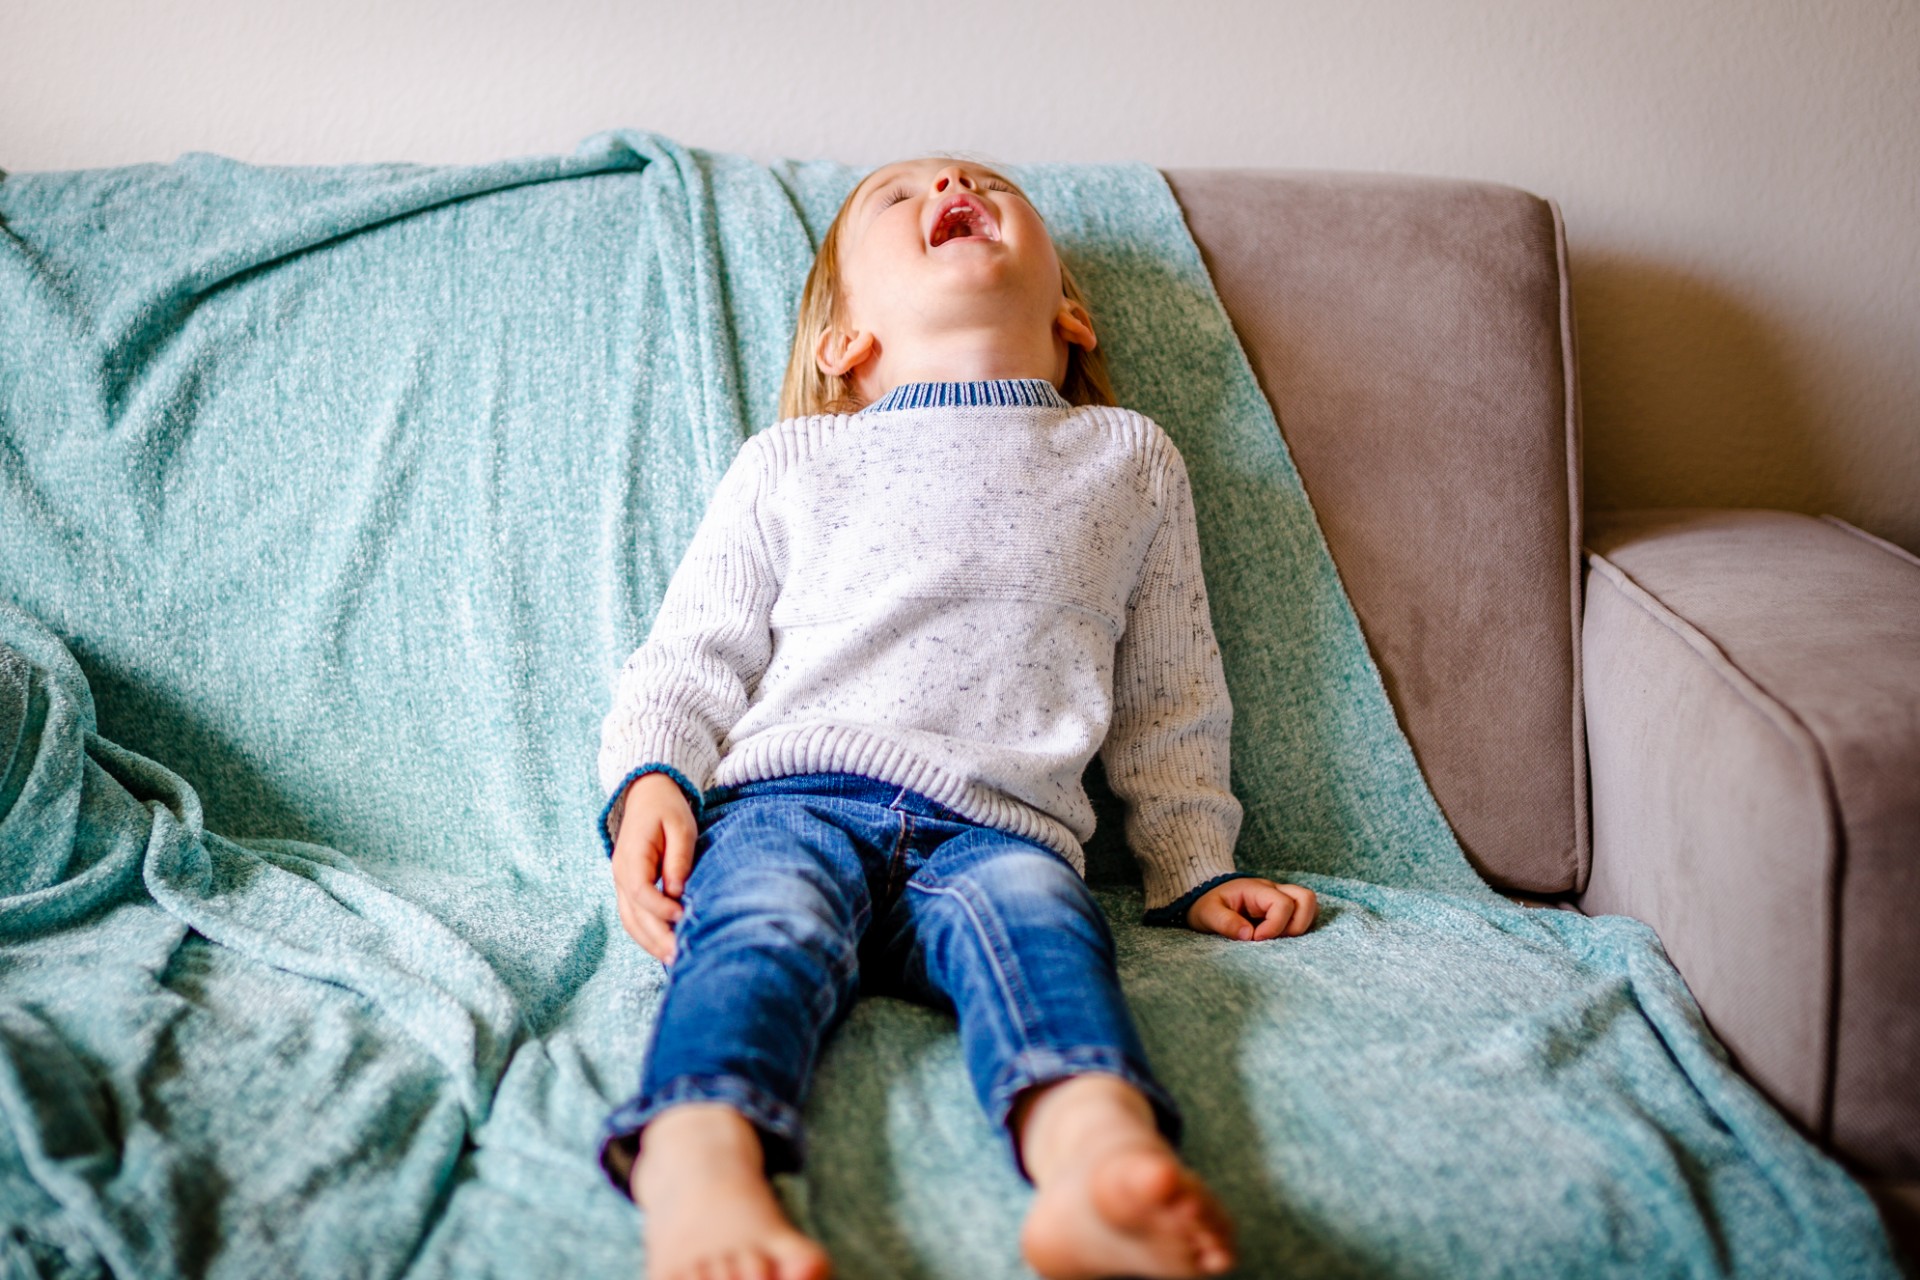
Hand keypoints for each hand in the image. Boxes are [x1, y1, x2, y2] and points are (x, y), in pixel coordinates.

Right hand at [610, 772, 699, 963]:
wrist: (647, 794)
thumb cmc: (667, 809)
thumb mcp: (681, 826)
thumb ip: (679, 858)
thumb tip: (677, 891)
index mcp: (631, 857)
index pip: (640, 891)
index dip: (660, 908)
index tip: (683, 916)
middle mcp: (620, 874)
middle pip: (633, 914)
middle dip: (656, 938)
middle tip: (681, 956)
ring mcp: (621, 883)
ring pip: (630, 921)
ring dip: (650, 942)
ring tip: (674, 960)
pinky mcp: (630, 888)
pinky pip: (634, 916)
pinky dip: (647, 935)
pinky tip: (665, 947)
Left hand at [1187, 877, 1317, 940]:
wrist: (1203, 896)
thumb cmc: (1206, 904)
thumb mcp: (1207, 914)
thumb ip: (1225, 923)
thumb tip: (1248, 935)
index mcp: (1255, 889)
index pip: (1282, 904)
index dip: (1275, 926)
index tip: (1256, 938)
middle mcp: (1273, 890)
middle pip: (1306, 898)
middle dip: (1297, 925)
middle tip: (1274, 938)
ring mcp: (1279, 897)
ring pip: (1309, 905)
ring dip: (1301, 925)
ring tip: (1278, 937)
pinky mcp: (1282, 907)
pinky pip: (1303, 913)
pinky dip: (1298, 926)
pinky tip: (1279, 936)